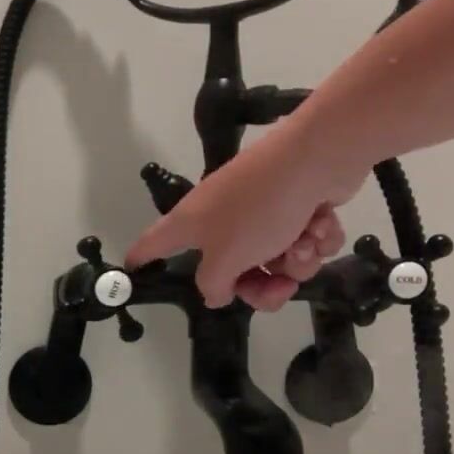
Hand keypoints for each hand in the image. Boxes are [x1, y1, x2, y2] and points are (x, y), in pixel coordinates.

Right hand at [124, 120, 363, 311]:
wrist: (316, 159)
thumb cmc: (259, 208)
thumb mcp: (226, 258)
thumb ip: (212, 285)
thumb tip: (215, 294)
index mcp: (191, 227)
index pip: (151, 246)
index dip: (140, 261)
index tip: (133, 274)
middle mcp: (220, 219)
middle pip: (231, 272)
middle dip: (262, 285)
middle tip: (281, 286)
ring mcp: (259, 212)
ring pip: (275, 260)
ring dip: (296, 260)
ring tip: (306, 242)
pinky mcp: (297, 206)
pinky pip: (304, 240)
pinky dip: (316, 236)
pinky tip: (321, 222)